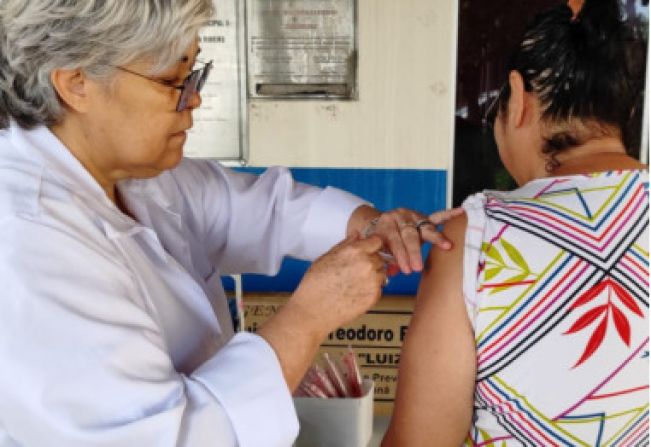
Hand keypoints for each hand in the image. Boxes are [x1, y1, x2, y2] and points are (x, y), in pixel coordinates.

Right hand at [257, 234, 385, 389]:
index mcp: (354, 251)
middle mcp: (367, 264)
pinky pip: (379, 288)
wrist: (313, 311)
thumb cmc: (314, 284)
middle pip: (379, 257)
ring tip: (353, 284)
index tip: (367, 250)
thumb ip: (345, 245)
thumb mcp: (326, 257)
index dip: (371, 245)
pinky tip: (354, 293)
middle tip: (353, 271)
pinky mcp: (374, 297)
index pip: (377, 240)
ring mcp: (373, 281)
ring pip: (381, 273)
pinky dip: (370, 290)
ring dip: (373, 276)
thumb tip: (357, 235)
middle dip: (370, 261)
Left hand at [363, 207, 464, 273]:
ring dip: (437, 238)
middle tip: (418, 268)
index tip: (407, 270)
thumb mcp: (378, 249)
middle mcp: (400, 217)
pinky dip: (449, 215)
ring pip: (425, 227)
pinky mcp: (424, 218)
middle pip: (409, 234)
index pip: (394, 241)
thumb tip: (392, 272)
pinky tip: (460, 212)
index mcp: (386, 224)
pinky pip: (438, 216)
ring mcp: (414, 216)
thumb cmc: (382, 241)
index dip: (400, 256)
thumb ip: (385, 259)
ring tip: (447, 246)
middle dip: (414, 252)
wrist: (379, 224)